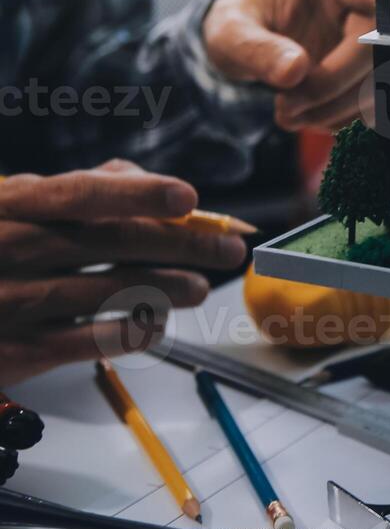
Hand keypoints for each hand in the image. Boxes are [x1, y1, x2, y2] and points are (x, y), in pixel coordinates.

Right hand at [0, 162, 245, 385]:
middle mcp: (10, 247)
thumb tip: (147, 179)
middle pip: (114, 243)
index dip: (139, 194)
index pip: (83, 193)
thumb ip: (80, 188)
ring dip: (168, 289)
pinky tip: (156, 324)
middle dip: (183, 245)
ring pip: (111, 292)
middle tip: (227, 251)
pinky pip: (93, 341)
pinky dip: (135, 331)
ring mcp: (12, 300)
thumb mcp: (16, 204)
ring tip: (199, 288)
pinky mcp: (18, 349)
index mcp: (13, 203)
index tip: (189, 200)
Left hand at [202, 0, 375, 131]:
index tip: (328, 68)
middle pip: (382, 47)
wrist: (246, 44)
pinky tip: (310, 116)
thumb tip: (296, 71)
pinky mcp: (375, 70)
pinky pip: (379, 103)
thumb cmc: (237, 25)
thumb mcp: (229, 33)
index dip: (377, 30)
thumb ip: (257, 49)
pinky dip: (344, 120)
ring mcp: (375, 37)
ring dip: (337, 111)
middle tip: (286, 106)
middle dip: (333, 86)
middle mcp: (363, 1)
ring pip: (384, 82)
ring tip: (290, 115)